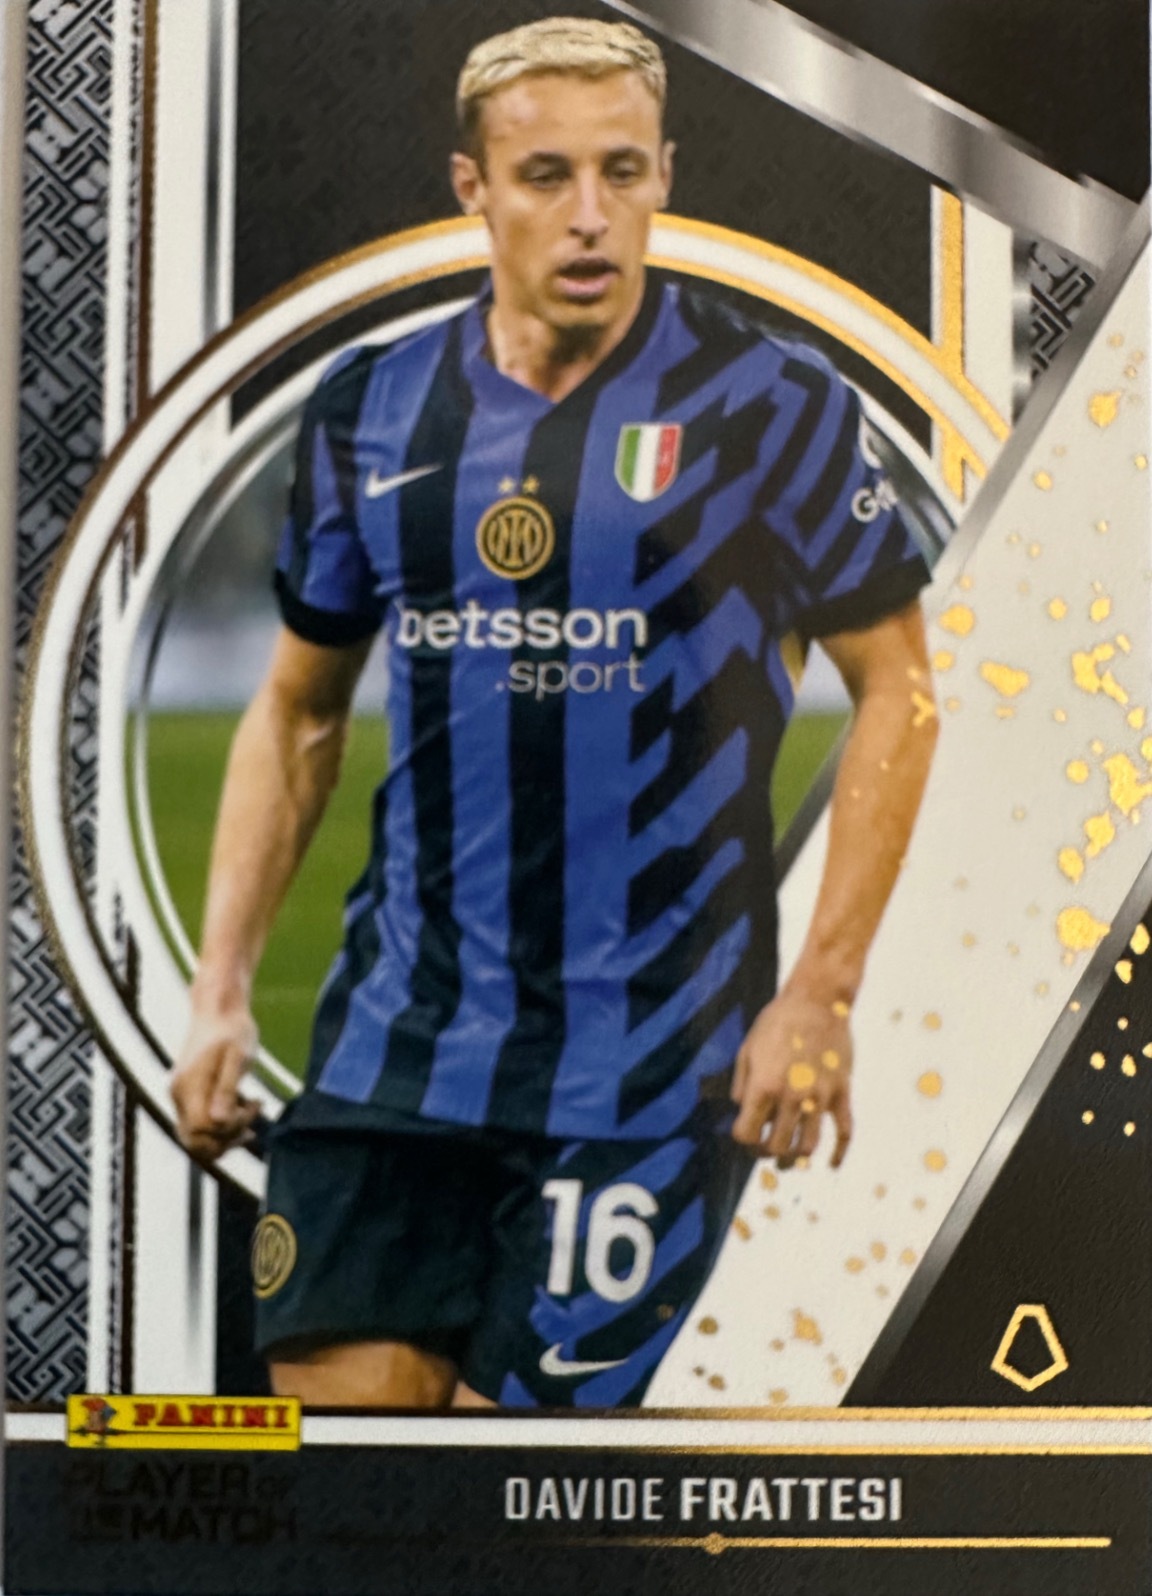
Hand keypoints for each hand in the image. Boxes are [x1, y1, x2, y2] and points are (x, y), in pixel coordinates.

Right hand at [171, 1004, 261, 1161]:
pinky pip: (198, 1124)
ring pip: (195, 1137)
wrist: (218, 1008)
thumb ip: (228, 1088)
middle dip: (225, 1140)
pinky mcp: (187, 1094)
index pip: (201, 1130)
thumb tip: (220, 1121)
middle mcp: (179, 1095)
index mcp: (190, 1086)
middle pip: (194, 1141)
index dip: (228, 1129)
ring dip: (224, 1135)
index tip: (252, 1106)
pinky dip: (219, 1126)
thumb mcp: (238, 1056)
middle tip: (252, 1117)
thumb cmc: (233, 1029)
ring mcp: (181, 1095)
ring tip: (250, 1114)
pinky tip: (241, 1108)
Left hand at [730, 991, 853, 1166]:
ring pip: (808, 1146)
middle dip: (766, 1153)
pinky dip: (839, 1153)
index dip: (743, 1140)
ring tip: (789, 1160)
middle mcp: (791, 1096)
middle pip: (776, 1147)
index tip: (745, 1136)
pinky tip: (831, 1164)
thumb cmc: (777, 1022)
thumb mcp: (747, 1048)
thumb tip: (740, 1110)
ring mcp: (819, 1096)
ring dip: (796, 1159)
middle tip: (765, 1149)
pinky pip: (844, 1131)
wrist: (817, 1001)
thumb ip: (740, 1083)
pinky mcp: (841, 1092)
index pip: (747, 1133)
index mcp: (763, 1086)